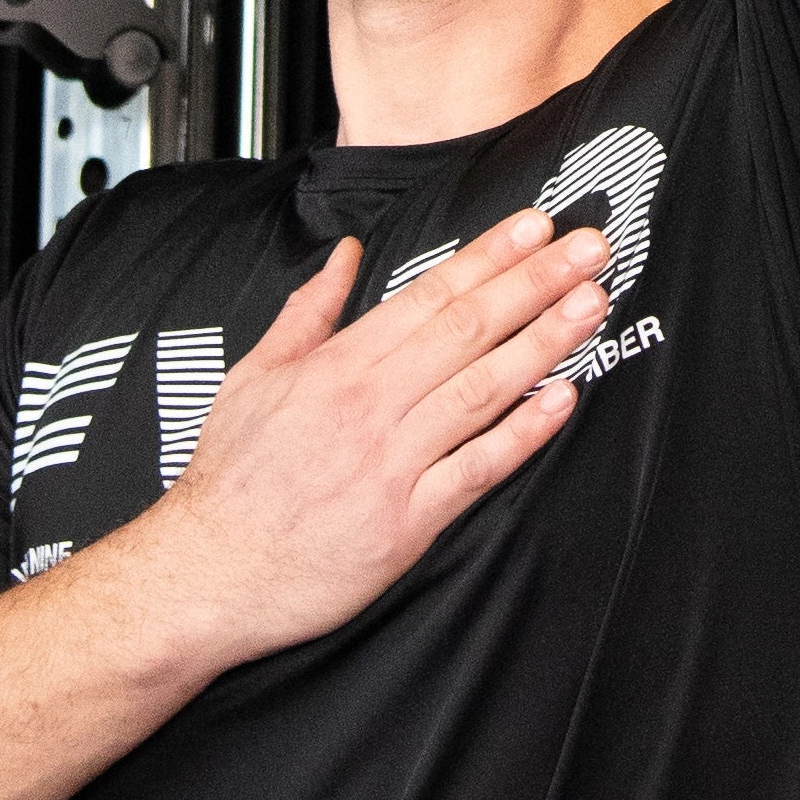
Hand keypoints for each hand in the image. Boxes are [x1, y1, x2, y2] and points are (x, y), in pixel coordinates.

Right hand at [147, 208, 609, 667]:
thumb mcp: (254, 376)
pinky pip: (476, 468)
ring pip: (482, 389)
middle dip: (535, 283)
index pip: (429, 296)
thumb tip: (345, 256)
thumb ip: (308, 312)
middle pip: (468, 330)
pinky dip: (521, 433)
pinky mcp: (408, 522)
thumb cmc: (229, 482)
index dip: (489, 257)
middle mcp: (370, 407)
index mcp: (336, 367)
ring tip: (590, 305)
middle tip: (588, 248)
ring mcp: (392, 463)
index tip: (535, 226)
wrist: (209, 573)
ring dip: (543, 342)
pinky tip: (561, 400)